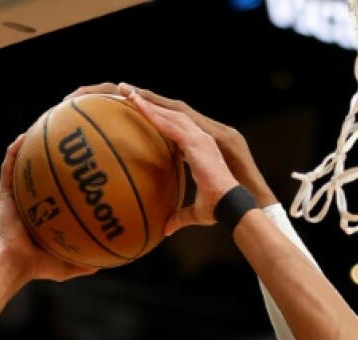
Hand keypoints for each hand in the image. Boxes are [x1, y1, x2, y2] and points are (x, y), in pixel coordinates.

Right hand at [0, 136, 97, 282]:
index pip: (55, 189)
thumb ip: (87, 262)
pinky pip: (8, 167)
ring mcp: (16, 196)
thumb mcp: (70, 264)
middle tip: (65, 137)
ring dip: (30, 145)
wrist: (17, 264)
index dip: (65, 176)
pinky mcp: (4, 194)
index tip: (79, 163)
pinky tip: (23, 138)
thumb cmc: (41, 266)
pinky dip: (14, 152)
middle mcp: (30, 201)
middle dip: (50, 153)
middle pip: (41, 171)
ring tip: (42, 125)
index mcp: (43, 213)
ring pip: (22, 164)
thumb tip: (108, 263)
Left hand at [123, 90, 239, 234]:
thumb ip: (179, 217)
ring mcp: (198, 138)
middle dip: (149, 103)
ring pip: (168, 115)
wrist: (230, 205)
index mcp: (200, 150)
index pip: (175, 129)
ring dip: (146, 103)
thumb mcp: (195, 212)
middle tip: (126, 92)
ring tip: (127, 92)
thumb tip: (166, 229)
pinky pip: (169, 125)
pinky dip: (152, 114)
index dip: (158, 118)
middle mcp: (200, 139)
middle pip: (170, 115)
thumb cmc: (217, 208)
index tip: (141, 110)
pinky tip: (137, 105)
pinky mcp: (195, 143)